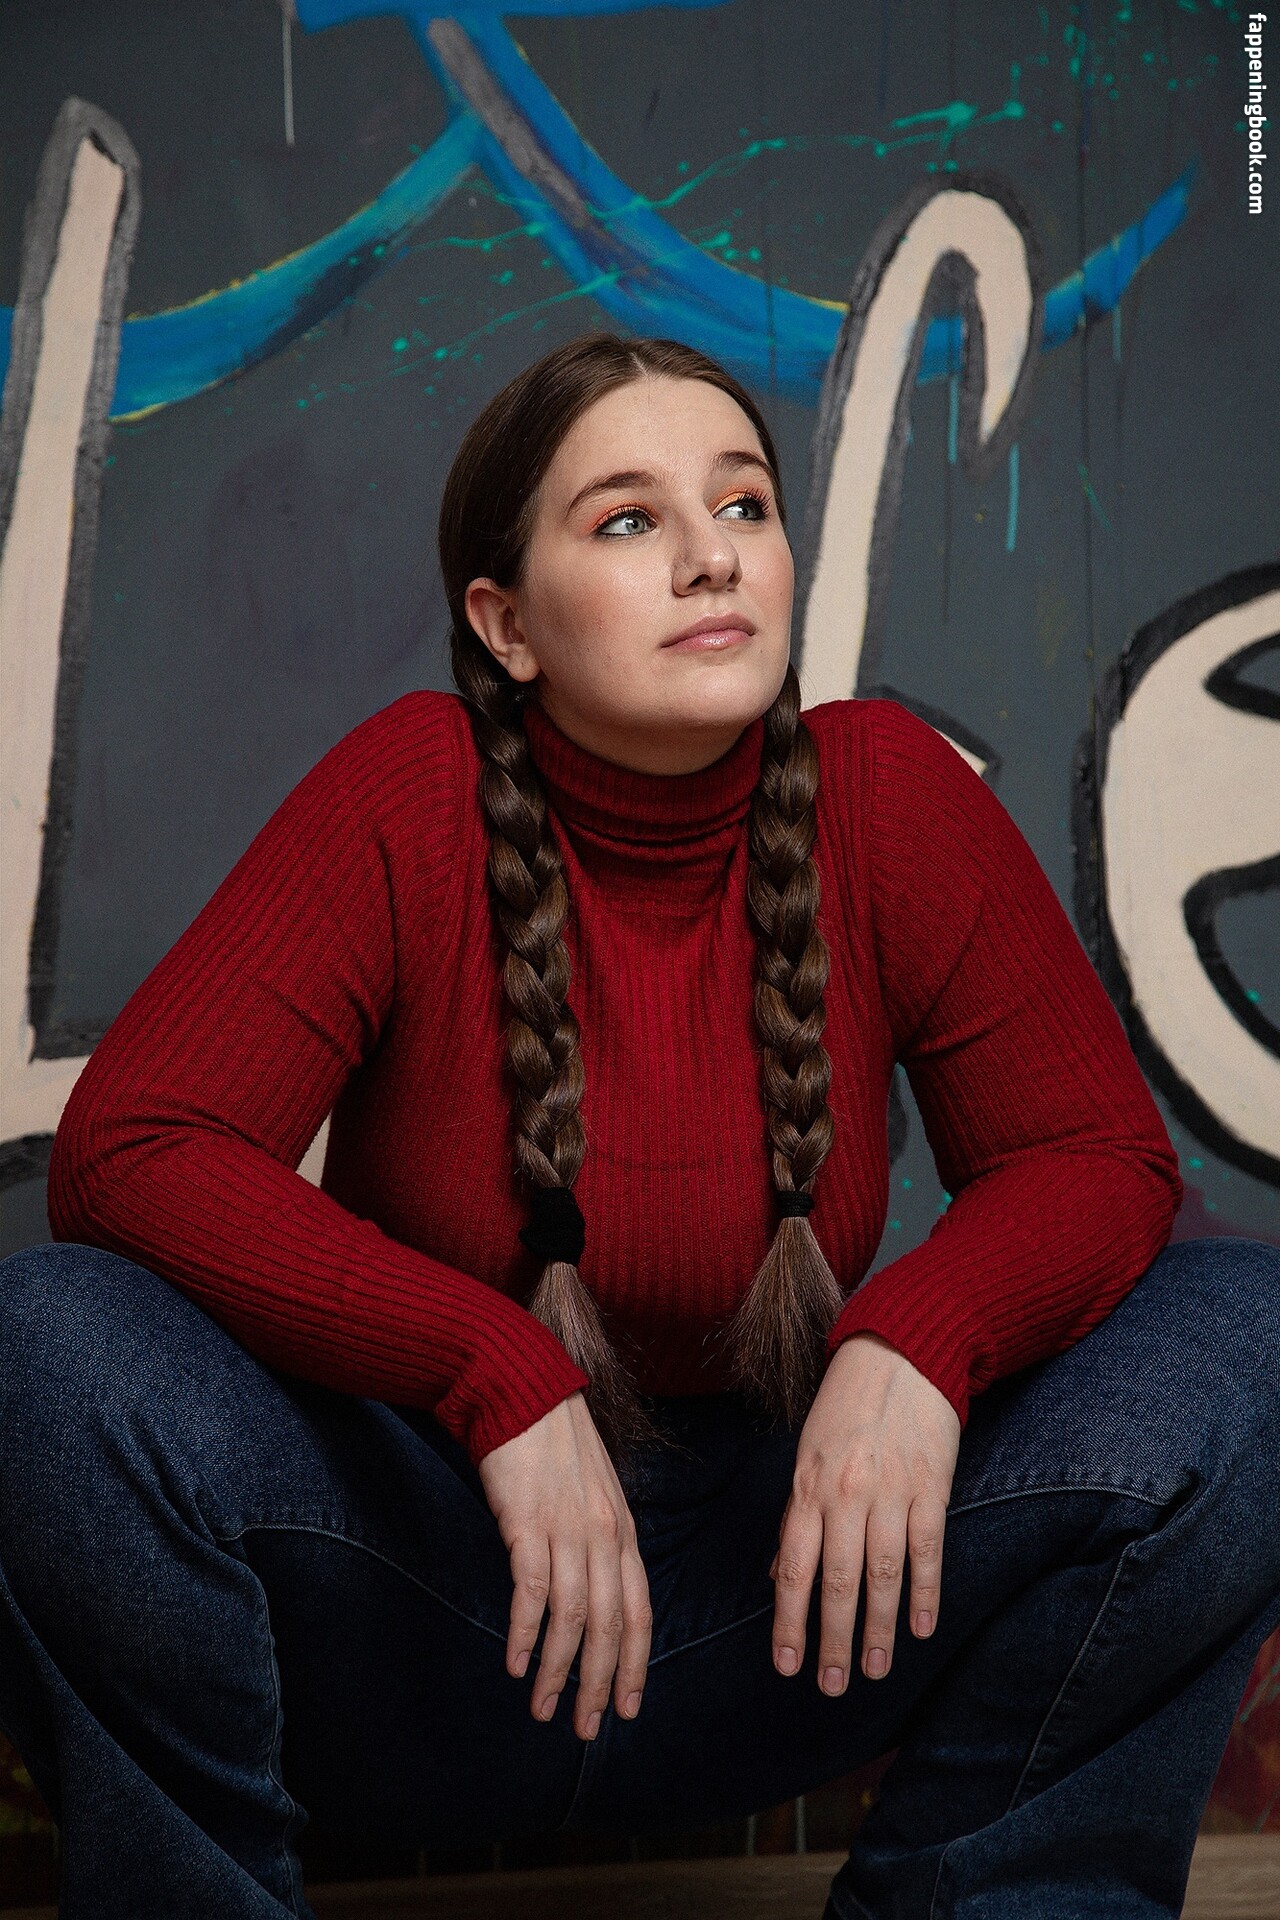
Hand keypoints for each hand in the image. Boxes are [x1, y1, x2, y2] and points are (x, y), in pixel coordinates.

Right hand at [477, 1389, 652, 1740]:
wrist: (517, 1391)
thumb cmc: (549, 1443)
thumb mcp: (590, 1491)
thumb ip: (596, 1537)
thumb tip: (592, 1589)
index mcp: (622, 1529)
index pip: (639, 1610)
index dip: (634, 1663)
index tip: (627, 1706)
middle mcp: (602, 1535)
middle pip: (610, 1625)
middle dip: (600, 1683)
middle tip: (588, 1728)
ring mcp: (567, 1530)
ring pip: (573, 1619)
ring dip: (560, 1672)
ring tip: (544, 1710)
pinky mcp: (528, 1523)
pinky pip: (532, 1592)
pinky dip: (527, 1634)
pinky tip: (518, 1663)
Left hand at [769, 1332, 959, 1692]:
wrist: (901, 1355)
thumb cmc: (846, 1409)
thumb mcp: (806, 1455)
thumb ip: (796, 1517)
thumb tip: (781, 1577)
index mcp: (808, 1486)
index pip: (794, 1568)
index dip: (789, 1620)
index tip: (786, 1666)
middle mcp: (846, 1493)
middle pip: (837, 1581)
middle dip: (832, 1639)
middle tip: (831, 1686)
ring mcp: (891, 1491)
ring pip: (882, 1575)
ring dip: (878, 1629)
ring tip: (874, 1671)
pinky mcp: (931, 1487)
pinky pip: (927, 1550)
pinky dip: (925, 1592)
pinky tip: (921, 1628)